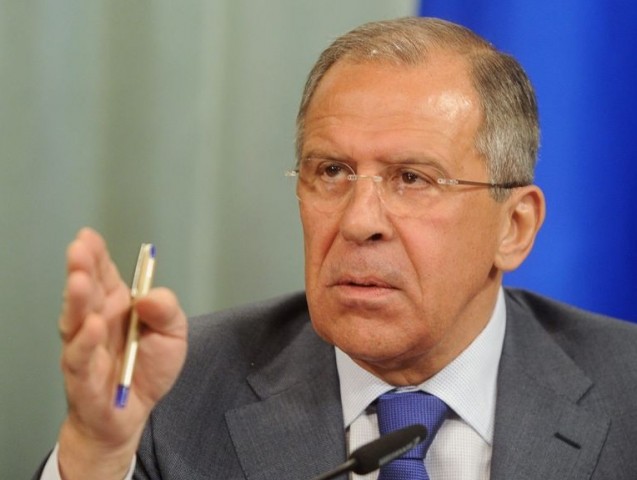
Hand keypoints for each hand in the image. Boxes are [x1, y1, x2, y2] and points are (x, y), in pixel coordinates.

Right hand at [56, 228, 187, 479]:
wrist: (133, 413)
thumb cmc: (149, 368)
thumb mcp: (173, 334)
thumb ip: (167, 310)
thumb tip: (149, 296)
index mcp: (116, 304)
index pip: (103, 273)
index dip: (96, 255)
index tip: (89, 236)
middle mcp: (96, 320)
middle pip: (85, 290)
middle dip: (81, 268)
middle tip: (79, 250)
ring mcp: (85, 347)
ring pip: (75, 320)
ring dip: (76, 300)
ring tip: (79, 281)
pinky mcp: (82, 377)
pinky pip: (80, 358)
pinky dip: (85, 342)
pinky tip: (93, 326)